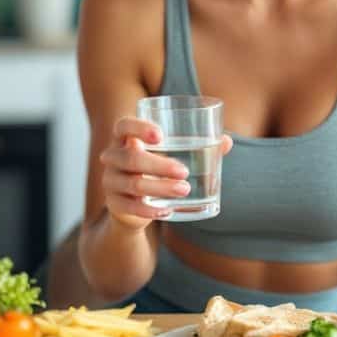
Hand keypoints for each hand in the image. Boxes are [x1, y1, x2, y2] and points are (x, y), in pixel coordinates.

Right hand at [99, 117, 232, 229]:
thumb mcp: (170, 155)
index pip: (123, 126)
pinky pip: (131, 208)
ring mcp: (110, 182)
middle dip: (159, 165)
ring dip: (160, 188)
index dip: (139, 127)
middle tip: (184, 171)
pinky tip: (167, 211)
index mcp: (125, 138)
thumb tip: (226, 141)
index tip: (161, 136)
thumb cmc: (155, 169)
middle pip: (131, 158)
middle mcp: (113, 158)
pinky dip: (150, 210)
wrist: (132, 204)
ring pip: (134, 184)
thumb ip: (197, 146)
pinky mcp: (114, 205)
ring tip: (184, 190)